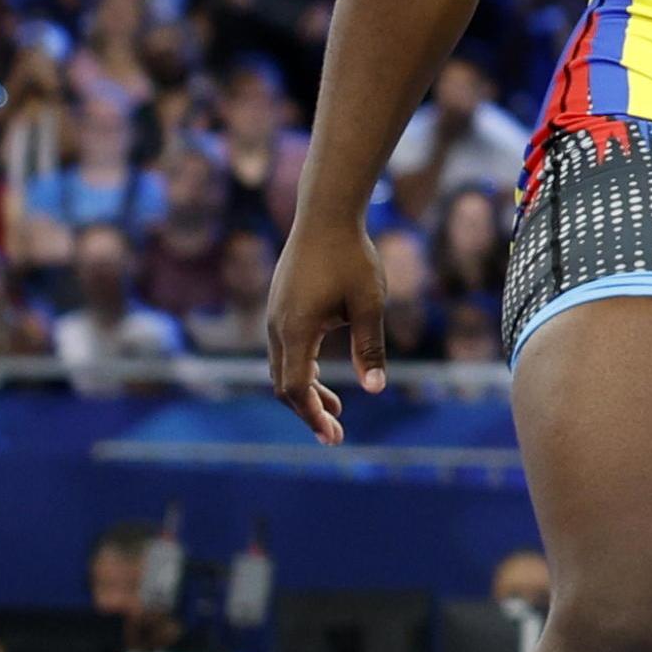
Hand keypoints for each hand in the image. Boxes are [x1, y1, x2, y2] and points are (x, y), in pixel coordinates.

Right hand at [261, 216, 390, 441]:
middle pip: (285, 384)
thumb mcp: (368, 304)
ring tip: (336, 411)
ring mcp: (275, 316)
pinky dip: (301, 370)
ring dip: (306, 392)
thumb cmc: (352, 257)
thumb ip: (369, 347)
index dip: (312, 416)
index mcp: (296, 330)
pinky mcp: (280, 307)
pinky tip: (322, 376)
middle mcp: (277, 327)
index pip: (296, 388)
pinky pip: (284, 350)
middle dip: (309, 412)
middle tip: (334, 435)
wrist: (326, 215)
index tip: (332, 436)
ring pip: (283, 368)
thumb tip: (376, 388)